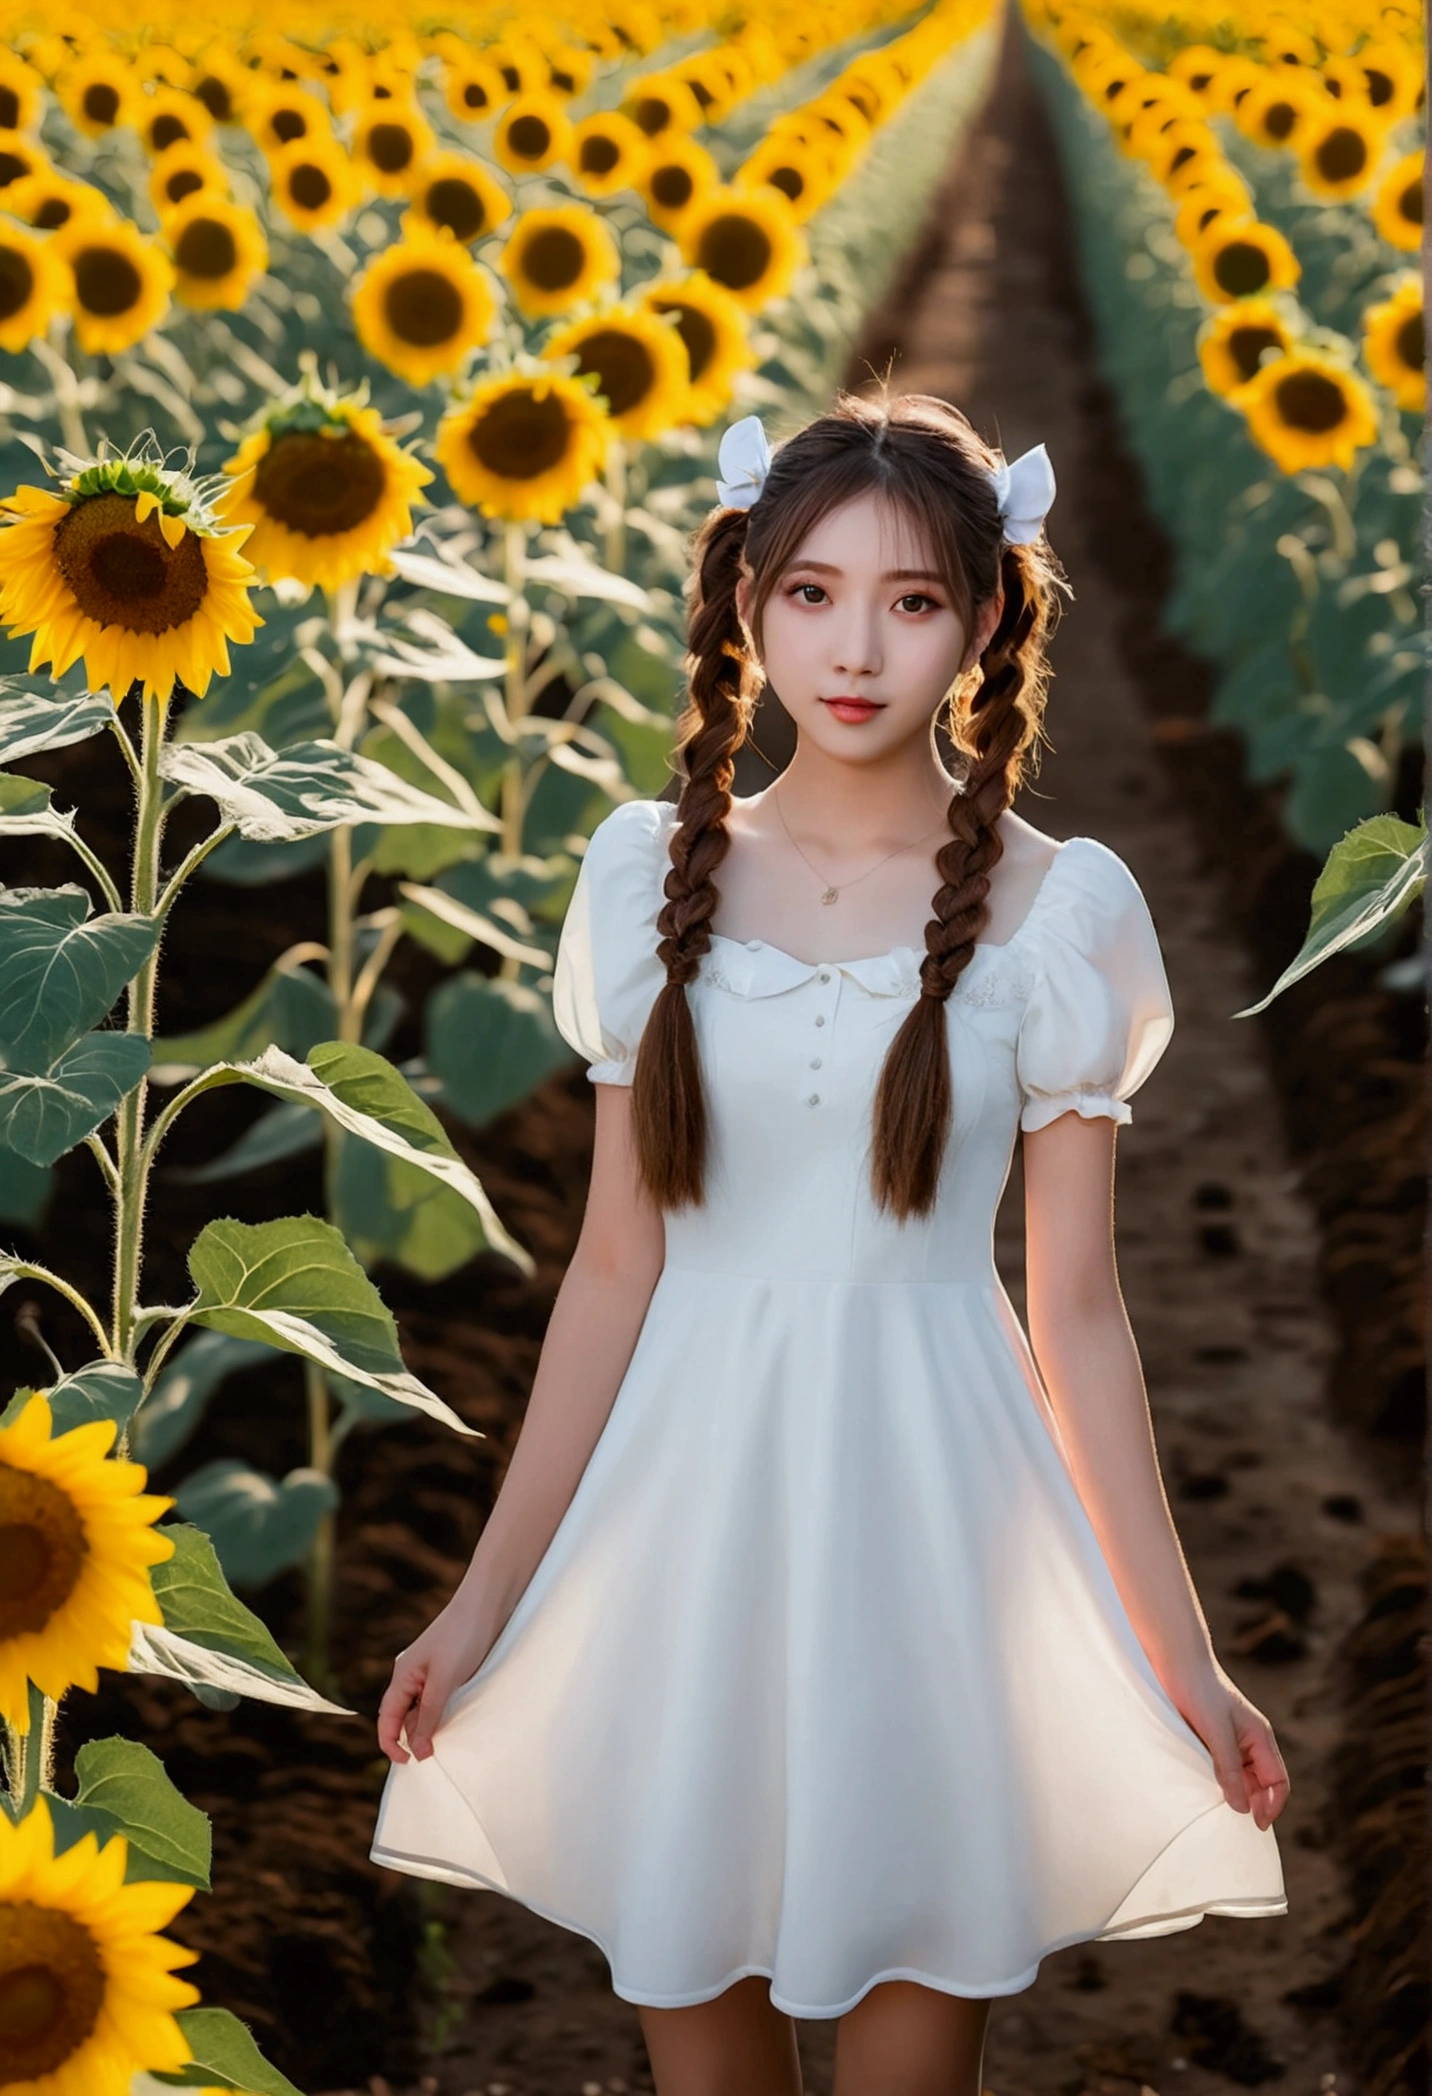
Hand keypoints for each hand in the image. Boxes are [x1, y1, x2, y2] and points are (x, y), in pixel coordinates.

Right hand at [376, 1597, 500, 1764]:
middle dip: (412, 1739)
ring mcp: (429, 1673)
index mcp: (402, 1676)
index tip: (409, 1763)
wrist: (487, 1604)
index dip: (392, 1744)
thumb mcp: (444, 1680)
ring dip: (428, 1727)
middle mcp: (411, 1676)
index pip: (387, 1719)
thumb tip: (418, 1751)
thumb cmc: (463, 1637)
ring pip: (420, 1710)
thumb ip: (429, 1715)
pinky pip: (436, 1700)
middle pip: (402, 1717)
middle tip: (433, 1756)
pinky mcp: (447, 1671)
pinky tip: (455, 1721)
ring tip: (446, 1741)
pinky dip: (441, 1714)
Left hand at [1168, 1660, 1290, 1830]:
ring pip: (1242, 1779)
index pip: (1278, 1781)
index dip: (1272, 1805)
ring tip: (1218, 1811)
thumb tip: (1242, 1808)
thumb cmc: (1200, 1691)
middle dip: (1253, 1804)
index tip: (1256, 1825)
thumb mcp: (1216, 1731)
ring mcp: (1231, 1741)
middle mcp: (1250, 1741)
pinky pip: (1223, 1770)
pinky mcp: (1211, 1740)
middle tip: (1234, 1824)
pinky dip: (1219, 1783)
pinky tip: (1205, 1791)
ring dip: (1235, 1795)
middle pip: (1261, 1784)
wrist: (1176, 1662)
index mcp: (1260, 1737)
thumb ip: (1230, 1768)